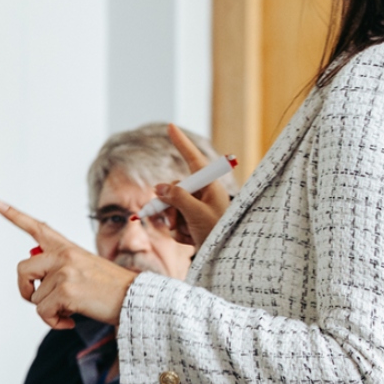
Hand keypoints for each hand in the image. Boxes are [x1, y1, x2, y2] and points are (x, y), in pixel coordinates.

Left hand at [0, 203, 137, 328]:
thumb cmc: (110, 289)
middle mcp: (63, 256)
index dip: (15, 215)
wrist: (135, 300)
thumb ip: (60, 269)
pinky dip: (54, 321)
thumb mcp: (85, 269)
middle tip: (40, 300)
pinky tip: (70, 320)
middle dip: (25, 289)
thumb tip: (36, 286)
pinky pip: (43, 312)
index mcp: (68, 248)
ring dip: (49, 310)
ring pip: (35, 298)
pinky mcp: (65, 291)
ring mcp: (63, 272)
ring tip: (71, 309)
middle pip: (22, 270)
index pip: (38, 228)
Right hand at [154, 124, 233, 249]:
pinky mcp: (190, 219)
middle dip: (169, 207)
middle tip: (175, 222)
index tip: (170, 126)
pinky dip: (177, 231)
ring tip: (187, 234)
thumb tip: (158, 187)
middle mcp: (201, 192)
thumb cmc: (218, 232)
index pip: (192, 158)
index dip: (180, 142)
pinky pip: (172, 220)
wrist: (225, 257)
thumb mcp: (196, 213)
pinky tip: (190, 239)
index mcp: (209, 185)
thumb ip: (176, 197)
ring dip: (173, 222)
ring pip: (169, 206)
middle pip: (172, 188)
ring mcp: (195, 206)